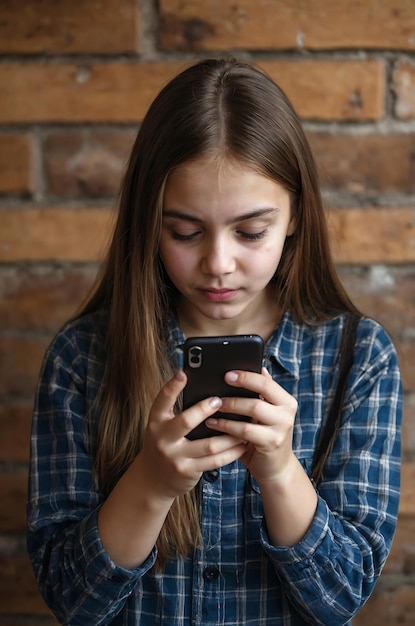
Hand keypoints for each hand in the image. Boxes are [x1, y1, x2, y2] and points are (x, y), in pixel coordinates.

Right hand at [135, 370, 246, 500]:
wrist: (153, 479)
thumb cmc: (165, 444)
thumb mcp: (163, 426)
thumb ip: (177, 411)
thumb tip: (206, 391)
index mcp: (156, 422)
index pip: (162, 400)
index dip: (172, 386)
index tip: (184, 372)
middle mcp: (163, 439)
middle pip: (186, 421)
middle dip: (205, 409)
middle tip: (221, 400)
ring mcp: (176, 457)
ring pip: (209, 444)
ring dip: (229, 434)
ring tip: (243, 423)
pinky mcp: (188, 471)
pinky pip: (215, 461)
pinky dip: (231, 452)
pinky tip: (241, 444)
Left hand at [205, 368, 297, 485]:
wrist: (276, 469)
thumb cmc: (265, 438)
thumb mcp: (266, 414)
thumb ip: (262, 394)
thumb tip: (257, 368)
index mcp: (286, 400)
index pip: (266, 381)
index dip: (247, 376)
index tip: (228, 374)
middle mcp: (287, 411)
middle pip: (261, 391)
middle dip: (238, 387)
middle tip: (217, 389)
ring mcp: (281, 427)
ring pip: (252, 408)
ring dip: (229, 406)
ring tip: (212, 407)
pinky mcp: (271, 442)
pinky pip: (245, 429)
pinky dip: (227, 425)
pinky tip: (214, 423)